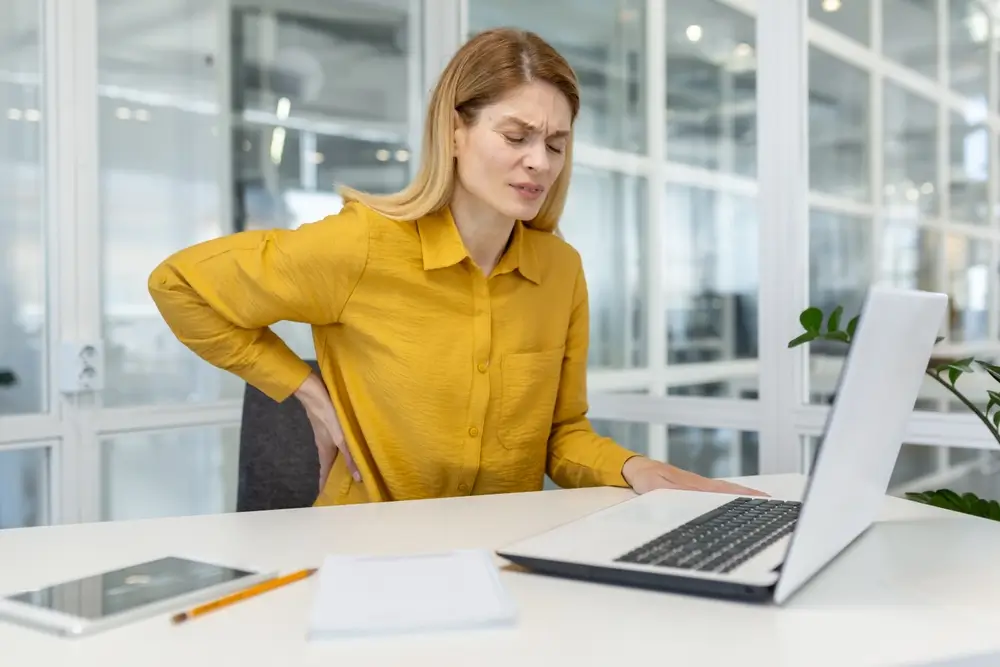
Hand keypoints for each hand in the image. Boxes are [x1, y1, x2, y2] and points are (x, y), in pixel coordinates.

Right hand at [294, 373, 359, 492]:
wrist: (313, 390)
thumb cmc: (326, 413)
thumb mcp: (340, 436)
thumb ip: (350, 454)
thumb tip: (358, 477)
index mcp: (325, 449)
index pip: (325, 472)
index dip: (325, 484)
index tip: (327, 497)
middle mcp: (325, 443)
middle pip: (330, 462)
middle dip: (336, 474)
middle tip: (346, 484)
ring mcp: (327, 432)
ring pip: (335, 451)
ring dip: (342, 459)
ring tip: (353, 466)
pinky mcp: (331, 422)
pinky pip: (338, 439)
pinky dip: (345, 446)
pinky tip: (353, 442)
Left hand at [622, 456, 766, 496]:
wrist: (636, 468)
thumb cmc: (645, 479)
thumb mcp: (654, 487)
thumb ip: (671, 492)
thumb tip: (688, 497)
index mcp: (693, 484)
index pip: (722, 490)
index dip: (741, 495)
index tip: (759, 499)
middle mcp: (698, 483)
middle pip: (728, 489)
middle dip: (749, 495)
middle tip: (770, 501)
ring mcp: (697, 484)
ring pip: (724, 490)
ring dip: (742, 495)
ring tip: (762, 502)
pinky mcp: (694, 487)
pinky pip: (716, 491)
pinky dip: (730, 494)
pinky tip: (736, 501)